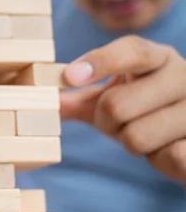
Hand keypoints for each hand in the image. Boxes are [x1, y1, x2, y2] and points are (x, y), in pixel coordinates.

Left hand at [60, 35, 185, 187]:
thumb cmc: (147, 112)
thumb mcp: (113, 100)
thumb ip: (77, 99)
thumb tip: (39, 99)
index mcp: (159, 58)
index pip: (131, 51)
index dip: (99, 62)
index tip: (70, 78)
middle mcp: (185, 76)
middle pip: (115, 105)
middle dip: (106, 123)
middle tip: (123, 123)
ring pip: (135, 137)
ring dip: (132, 144)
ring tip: (152, 136)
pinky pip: (167, 157)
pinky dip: (159, 160)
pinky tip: (171, 150)